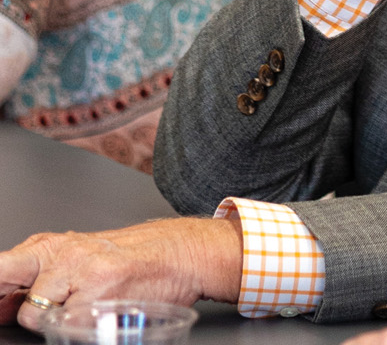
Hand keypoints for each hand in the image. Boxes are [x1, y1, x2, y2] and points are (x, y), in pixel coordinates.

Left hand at [0, 217, 241, 330]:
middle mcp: (59, 254)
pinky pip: (64, 327)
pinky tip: (97, 315)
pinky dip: (77, 328)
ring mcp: (76, 274)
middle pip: (2, 275)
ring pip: (31, 313)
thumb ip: (38, 282)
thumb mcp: (78, 260)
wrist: (182, 254)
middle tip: (37, 300)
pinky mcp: (95, 297)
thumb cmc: (134, 258)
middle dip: (9, 299)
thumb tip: (1, 308)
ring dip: (49, 319)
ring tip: (78, 310)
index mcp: (50, 245)